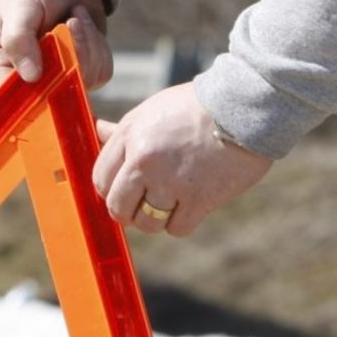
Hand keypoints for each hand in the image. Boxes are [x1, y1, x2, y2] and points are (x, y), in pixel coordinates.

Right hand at [0, 0, 112, 89]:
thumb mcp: (20, 7)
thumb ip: (19, 40)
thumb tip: (31, 77)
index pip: (12, 97)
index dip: (35, 91)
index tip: (54, 66)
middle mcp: (26, 75)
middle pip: (54, 93)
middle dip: (69, 56)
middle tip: (69, 22)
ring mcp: (56, 75)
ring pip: (83, 82)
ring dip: (86, 45)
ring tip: (74, 17)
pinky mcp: (82, 69)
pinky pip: (100, 73)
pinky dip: (98, 46)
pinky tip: (83, 23)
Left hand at [93, 82, 271, 236]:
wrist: (240, 108)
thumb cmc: (193, 107)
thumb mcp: (150, 110)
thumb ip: (122, 131)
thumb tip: (96, 130)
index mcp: (129, 137)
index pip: (100, 179)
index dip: (108, 188)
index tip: (120, 190)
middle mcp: (145, 162)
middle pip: (117, 207)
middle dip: (125, 210)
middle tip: (138, 204)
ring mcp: (172, 183)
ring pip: (146, 223)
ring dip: (153, 219)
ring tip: (165, 203)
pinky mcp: (200, 199)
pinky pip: (176, 229)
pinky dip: (179, 223)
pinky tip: (187, 206)